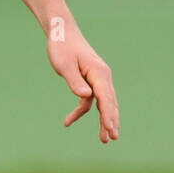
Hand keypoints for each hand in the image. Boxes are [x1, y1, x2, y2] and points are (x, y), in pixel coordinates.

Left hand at [47, 23, 118, 143]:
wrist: (62, 33)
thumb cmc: (62, 47)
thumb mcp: (64, 65)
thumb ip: (74, 81)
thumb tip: (86, 96)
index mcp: (98, 72)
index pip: (105, 97)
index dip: (108, 114)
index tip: (110, 128)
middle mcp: (102, 76)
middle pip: (109, 102)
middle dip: (111, 121)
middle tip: (112, 138)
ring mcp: (98, 80)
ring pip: (103, 103)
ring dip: (103, 120)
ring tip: (104, 139)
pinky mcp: (90, 82)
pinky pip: (90, 100)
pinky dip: (82, 111)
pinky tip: (68, 121)